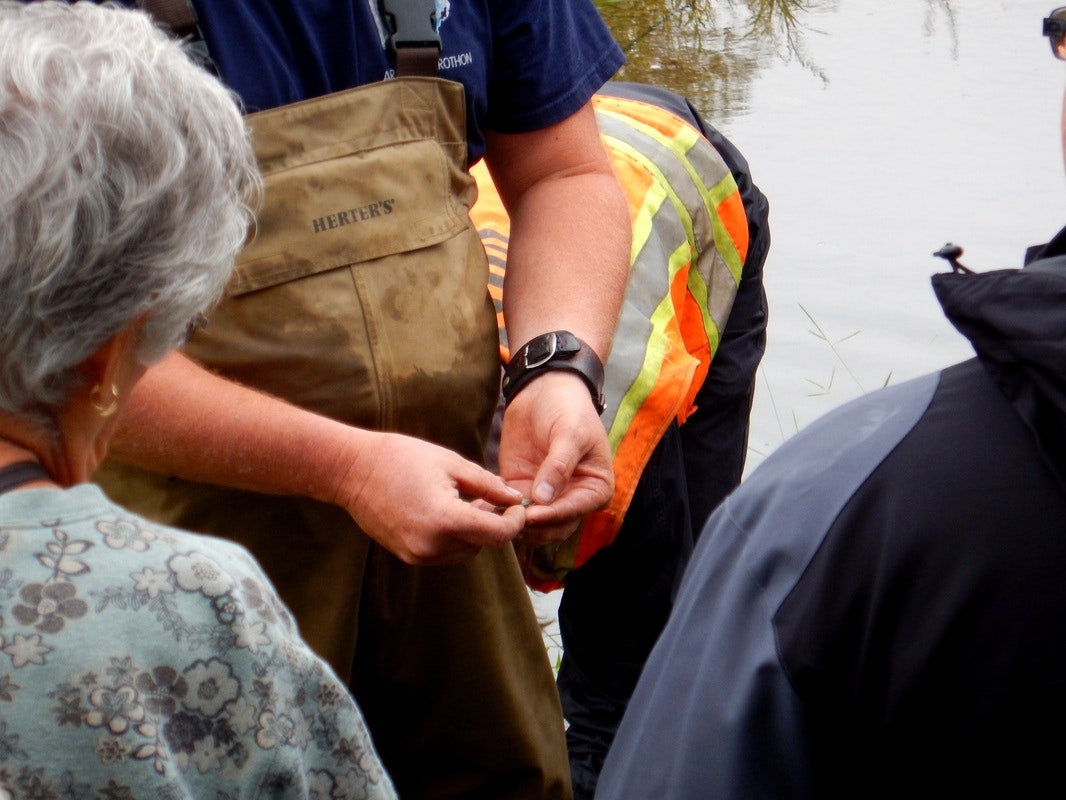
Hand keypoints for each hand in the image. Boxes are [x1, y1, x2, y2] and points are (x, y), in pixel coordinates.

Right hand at [334, 430, 527, 564]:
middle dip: (494, 524)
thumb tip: (514, 498)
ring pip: (466, 551)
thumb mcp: (452, 464)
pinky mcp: (409, 556)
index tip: (517, 506)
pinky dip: (455, 538)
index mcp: (445, 520)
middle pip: (482, 544)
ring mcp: (418, 554)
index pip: (497, 535)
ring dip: (475, 532)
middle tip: (492, 498)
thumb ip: (488, 485)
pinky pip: (446, 553)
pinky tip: (449, 512)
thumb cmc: (402, 458)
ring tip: (468, 502)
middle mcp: (431, 545)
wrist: (352, 470)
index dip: (515, 522)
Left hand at [497, 371, 614, 544]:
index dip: (552, 516)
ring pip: (529, 524)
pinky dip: (495, 510)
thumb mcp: (570, 433)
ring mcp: (545, 497)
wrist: (544, 389)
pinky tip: (480, 508)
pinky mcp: (520, 489)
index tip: (532, 515)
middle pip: (553, 527)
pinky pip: (508, 507)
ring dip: (511, 523)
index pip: (573, 511)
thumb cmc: (568, 408)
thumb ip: (559, 466)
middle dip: (531, 526)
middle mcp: (572, 499)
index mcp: (595, 489)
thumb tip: (544, 499)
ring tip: (492, 518)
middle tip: (509, 520)